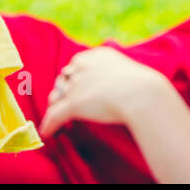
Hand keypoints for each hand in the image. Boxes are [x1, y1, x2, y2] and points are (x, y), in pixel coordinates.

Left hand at [38, 47, 168, 138]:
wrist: (143, 94)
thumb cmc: (141, 86)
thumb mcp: (125, 68)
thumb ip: (112, 70)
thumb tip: (110, 79)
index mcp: (94, 55)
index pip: (74, 65)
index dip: (73, 79)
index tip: (74, 89)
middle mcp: (82, 67)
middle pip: (63, 80)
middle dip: (62, 92)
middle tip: (63, 104)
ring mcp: (76, 85)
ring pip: (56, 97)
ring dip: (54, 108)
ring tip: (53, 119)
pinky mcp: (74, 103)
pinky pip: (55, 115)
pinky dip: (49, 125)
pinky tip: (47, 134)